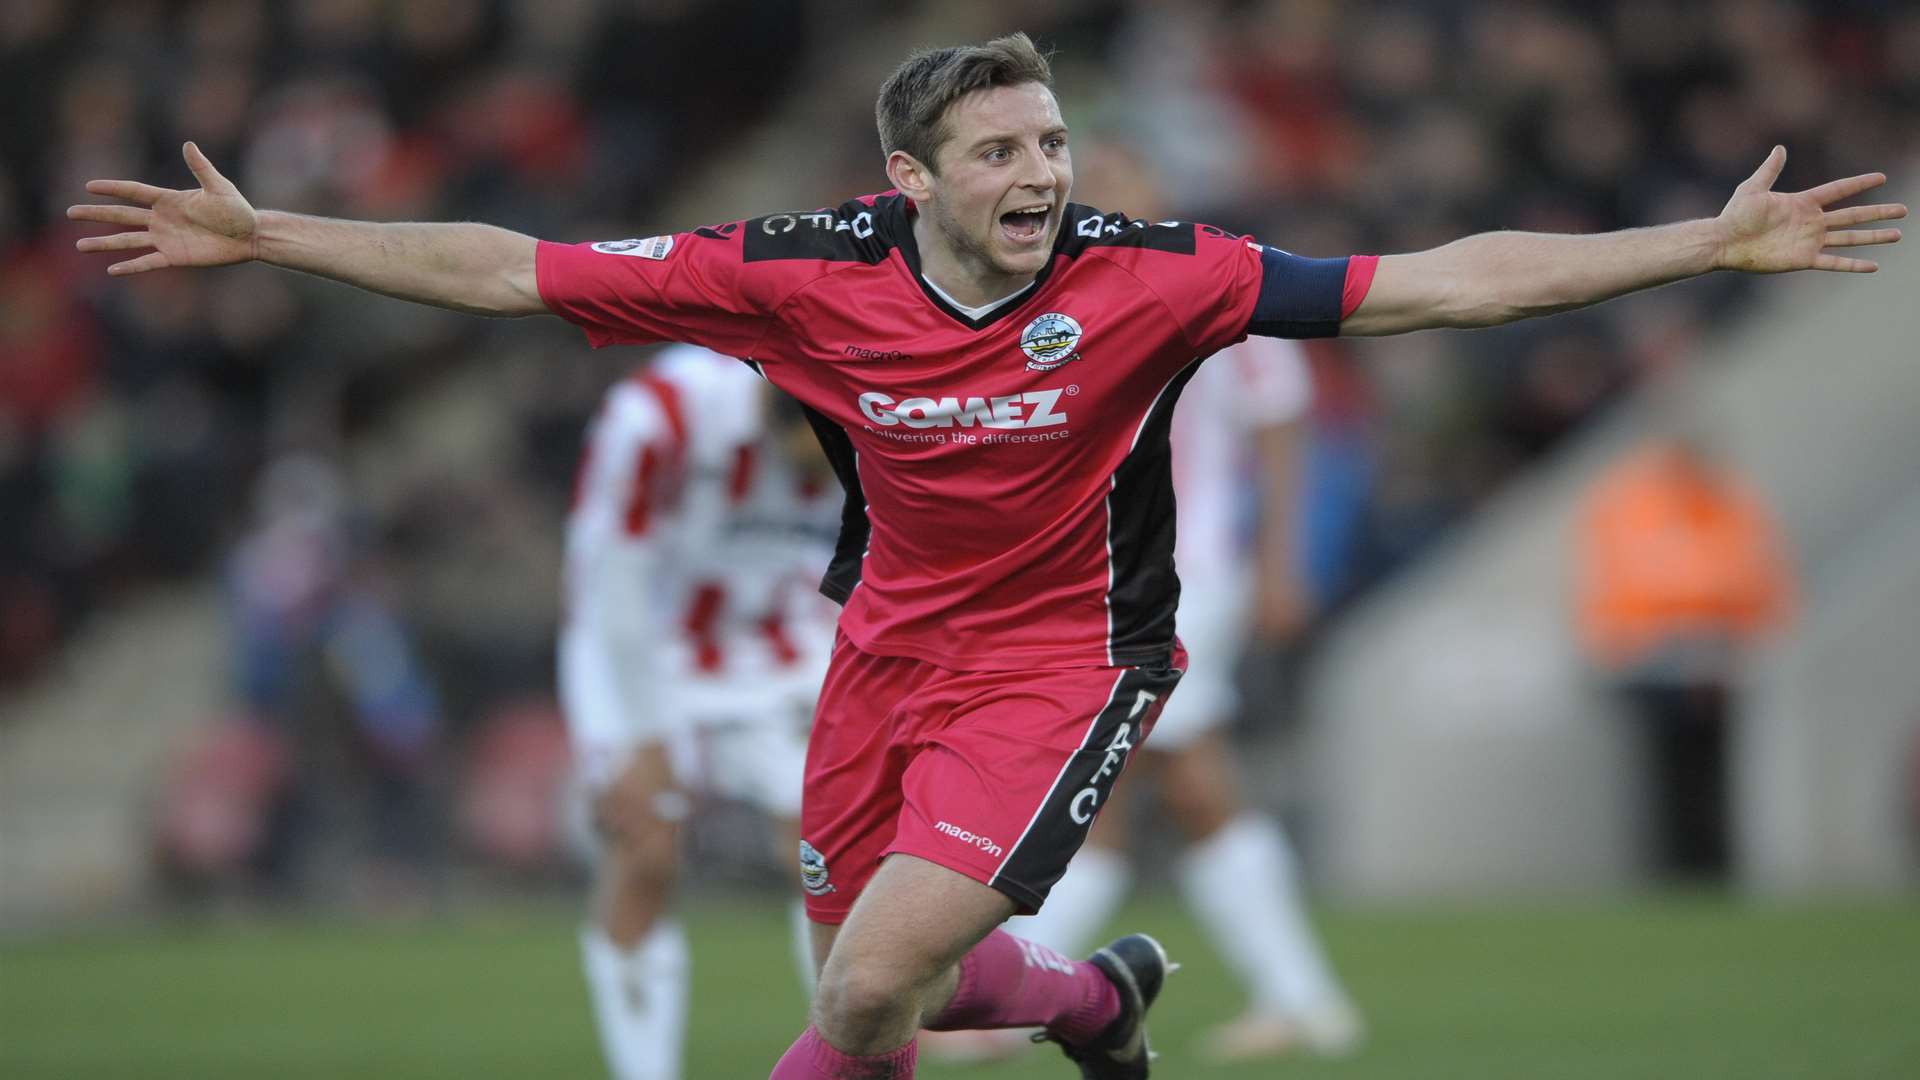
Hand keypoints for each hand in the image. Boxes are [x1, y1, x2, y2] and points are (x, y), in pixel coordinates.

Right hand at [68, 141, 257, 274]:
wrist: (249, 235)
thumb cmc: (236, 209)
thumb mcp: (218, 186)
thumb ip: (201, 168)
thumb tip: (188, 144)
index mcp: (169, 199)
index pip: (133, 192)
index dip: (112, 189)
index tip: (88, 186)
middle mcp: (161, 219)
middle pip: (121, 216)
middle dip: (96, 214)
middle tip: (70, 212)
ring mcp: (166, 239)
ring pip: (127, 240)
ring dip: (104, 243)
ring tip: (80, 245)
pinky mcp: (175, 257)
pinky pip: (147, 262)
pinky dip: (130, 266)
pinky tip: (111, 270)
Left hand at [1715, 146, 1905, 273]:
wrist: (1724, 242)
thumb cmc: (1735, 214)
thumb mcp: (1753, 187)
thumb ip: (1770, 169)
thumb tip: (1780, 148)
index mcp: (1803, 203)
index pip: (1839, 190)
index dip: (1860, 184)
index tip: (1882, 178)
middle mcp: (1811, 222)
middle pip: (1853, 215)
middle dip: (1878, 212)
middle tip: (1903, 210)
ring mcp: (1809, 241)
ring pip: (1850, 238)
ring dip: (1873, 237)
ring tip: (1897, 235)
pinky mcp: (1803, 259)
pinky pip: (1834, 263)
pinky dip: (1853, 265)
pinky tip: (1873, 266)